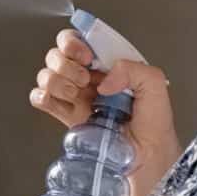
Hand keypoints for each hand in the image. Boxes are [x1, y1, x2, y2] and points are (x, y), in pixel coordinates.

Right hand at [31, 29, 179, 177]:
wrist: (146, 155)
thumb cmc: (154, 124)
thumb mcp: (155, 84)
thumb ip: (133, 68)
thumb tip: (104, 79)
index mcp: (107, 64)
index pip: (78, 40)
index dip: (75, 43)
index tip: (87, 56)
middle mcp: (88, 78)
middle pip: (55, 55)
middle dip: (65, 63)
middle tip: (85, 78)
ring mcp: (75, 97)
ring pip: (46, 76)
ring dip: (57, 81)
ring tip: (77, 93)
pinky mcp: (67, 116)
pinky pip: (41, 99)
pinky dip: (43, 97)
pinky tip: (62, 102)